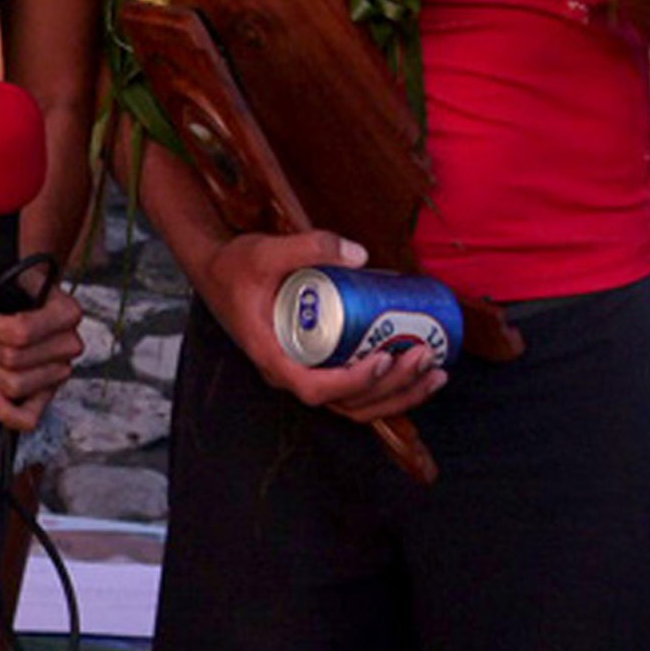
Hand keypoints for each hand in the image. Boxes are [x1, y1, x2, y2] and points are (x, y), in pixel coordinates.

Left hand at [0, 234, 88, 432]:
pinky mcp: (48, 392)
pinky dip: (8, 413)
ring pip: (15, 386)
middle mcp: (70, 343)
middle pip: (14, 361)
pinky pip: (30, 418)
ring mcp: (61, 371)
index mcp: (66, 311)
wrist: (37, 298)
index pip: (22, 333)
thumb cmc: (17, 283)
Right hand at [197, 229, 446, 422]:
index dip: (353, 382)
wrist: (216, 271)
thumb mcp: (266, 252)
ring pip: (355, 404)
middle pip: (346, 403)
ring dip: (398, 395)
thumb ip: (310, 246)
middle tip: (423, 355)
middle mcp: (289, 373)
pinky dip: (387, 388)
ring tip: (433, 371)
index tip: (383, 359)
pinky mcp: (316, 364)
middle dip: (392, 386)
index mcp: (271, 356)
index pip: (314, 388)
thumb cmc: (235, 267)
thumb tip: (361, 255)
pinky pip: (354, 390)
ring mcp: (303, 372)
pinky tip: (417, 372)